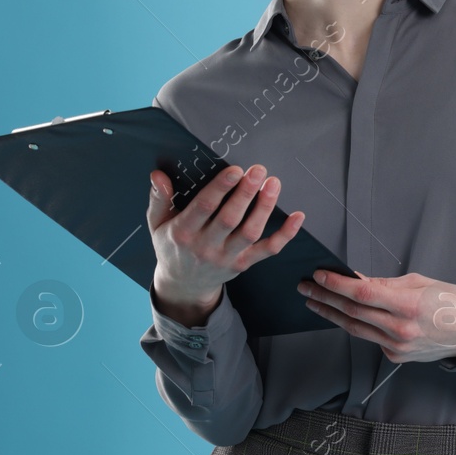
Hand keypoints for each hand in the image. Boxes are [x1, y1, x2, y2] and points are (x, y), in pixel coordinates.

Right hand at [147, 163, 305, 324]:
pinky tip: (298, 216)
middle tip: (259, 171)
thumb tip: (158, 175)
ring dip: (264, 207)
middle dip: (246, 193)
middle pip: (230, 219)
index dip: (220, 188)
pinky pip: (268, 250)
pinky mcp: (243, 264)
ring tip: (273, 184)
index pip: (204, 208)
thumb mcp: (157, 224)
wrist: (183, 285)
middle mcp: (205, 246)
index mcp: (183, 232)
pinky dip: (285, 235)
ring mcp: (227, 257)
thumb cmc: (172, 246)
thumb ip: (159, 199)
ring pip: (250, 233)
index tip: (235, 169)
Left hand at [297, 270, 455, 363]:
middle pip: (353, 312)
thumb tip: (356, 280)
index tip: (320, 275)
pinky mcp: (395, 356)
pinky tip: (343, 314)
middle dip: (325, 298)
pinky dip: (356, 324)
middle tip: (306, 287)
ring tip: (314, 301)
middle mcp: (400, 329)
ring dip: (331, 313)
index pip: (363, 293)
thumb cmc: (449, 302)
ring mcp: (396, 346)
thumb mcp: (420, 283)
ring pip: (355, 328)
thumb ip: (386, 284)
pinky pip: (369, 337)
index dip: (337, 284)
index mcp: (409, 306)